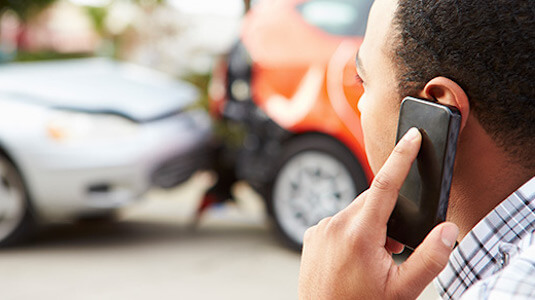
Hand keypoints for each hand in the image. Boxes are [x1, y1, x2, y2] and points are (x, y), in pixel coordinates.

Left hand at [298, 128, 458, 298]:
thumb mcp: (404, 289)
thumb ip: (430, 258)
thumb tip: (448, 230)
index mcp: (360, 234)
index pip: (385, 184)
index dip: (402, 156)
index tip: (412, 136)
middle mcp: (335, 225)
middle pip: (371, 201)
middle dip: (387, 216)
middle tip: (391, 249)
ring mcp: (320, 230)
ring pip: (355, 212)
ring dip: (368, 225)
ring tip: (370, 258)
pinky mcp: (310, 235)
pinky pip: (337, 222)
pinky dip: (350, 231)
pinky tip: (352, 256)